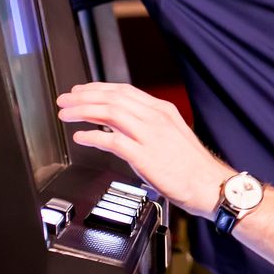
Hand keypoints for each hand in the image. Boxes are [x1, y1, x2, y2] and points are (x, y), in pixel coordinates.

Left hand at [57, 83, 228, 217]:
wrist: (209, 185)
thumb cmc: (191, 166)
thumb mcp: (171, 135)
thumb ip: (146, 126)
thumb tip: (118, 125)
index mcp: (162, 111)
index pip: (124, 91)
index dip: (97, 89)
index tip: (80, 91)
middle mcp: (156, 118)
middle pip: (113, 98)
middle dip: (84, 97)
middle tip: (64, 99)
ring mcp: (150, 136)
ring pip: (110, 113)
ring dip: (83, 111)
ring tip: (66, 114)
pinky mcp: (144, 156)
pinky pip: (112, 141)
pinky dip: (93, 137)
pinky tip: (81, 138)